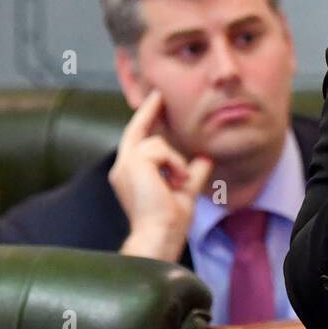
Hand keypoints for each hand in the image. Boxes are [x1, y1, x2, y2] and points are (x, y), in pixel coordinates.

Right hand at [110, 90, 214, 261]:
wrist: (159, 235)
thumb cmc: (169, 220)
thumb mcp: (186, 190)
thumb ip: (193, 173)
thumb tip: (205, 158)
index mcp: (131, 174)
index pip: (138, 140)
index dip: (146, 119)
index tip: (156, 101)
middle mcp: (122, 168)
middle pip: (136, 130)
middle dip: (148, 110)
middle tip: (159, 94)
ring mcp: (124, 165)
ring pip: (156, 143)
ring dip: (175, 160)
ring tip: (178, 181)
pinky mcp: (133, 163)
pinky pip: (160, 149)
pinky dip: (174, 163)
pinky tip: (175, 180)